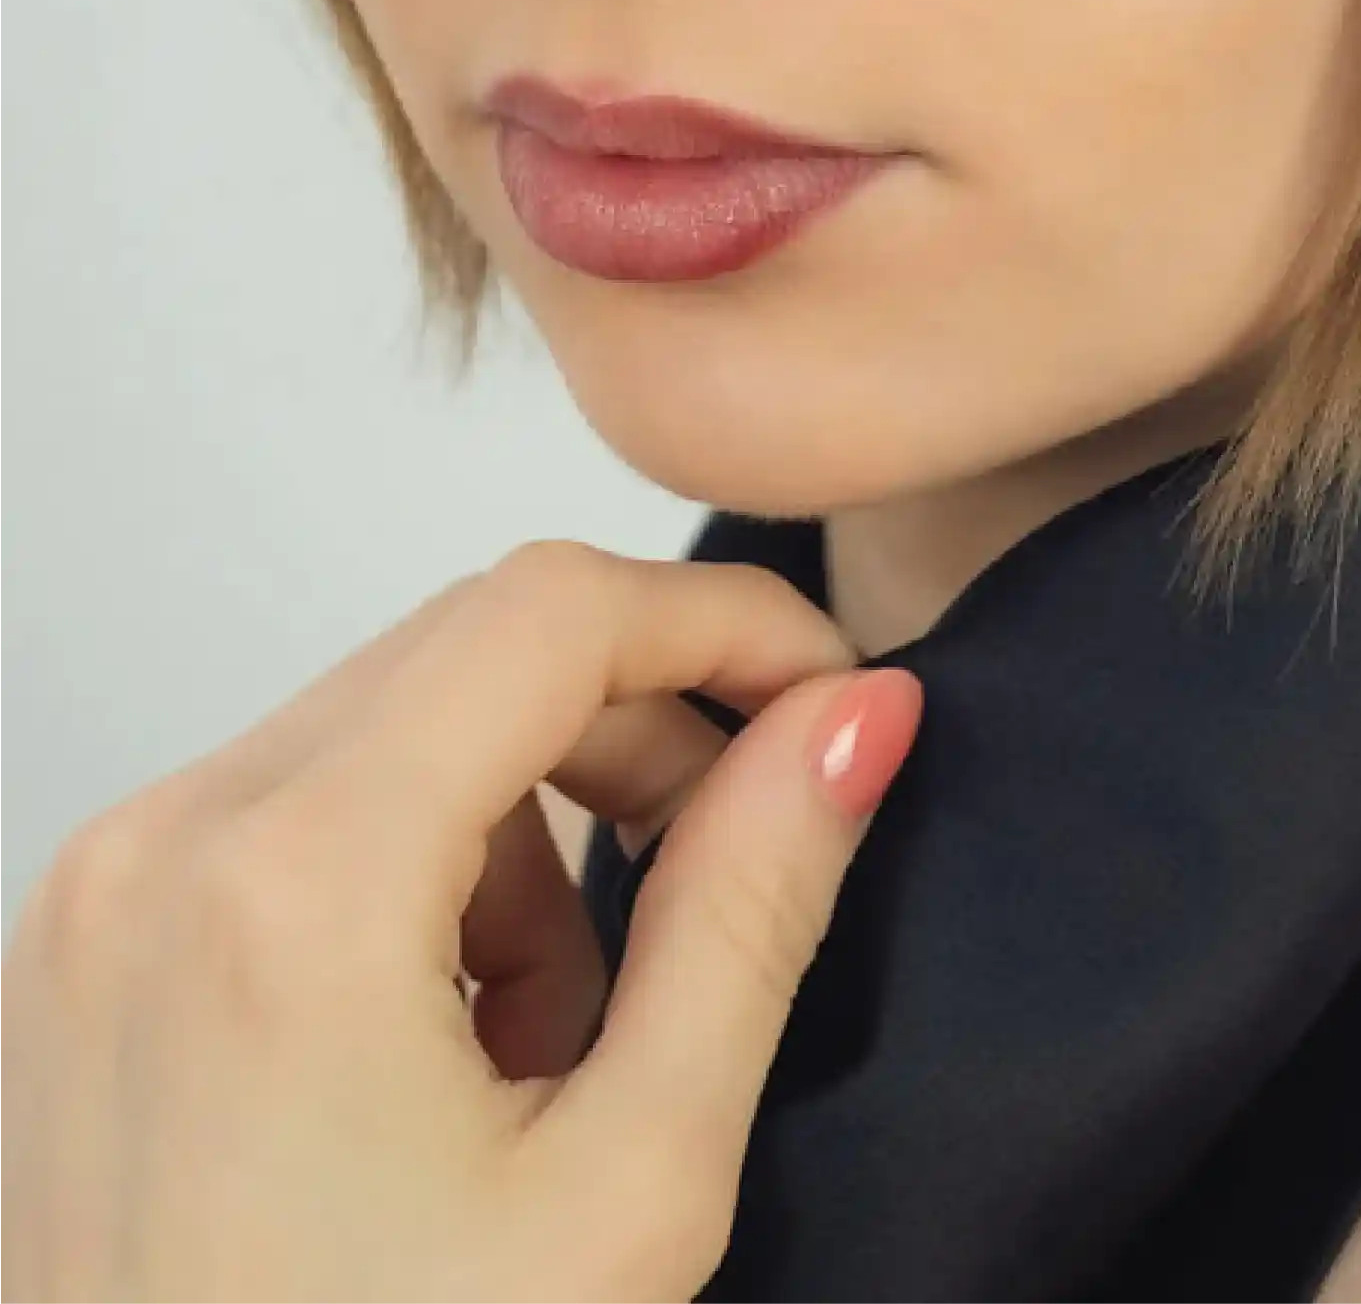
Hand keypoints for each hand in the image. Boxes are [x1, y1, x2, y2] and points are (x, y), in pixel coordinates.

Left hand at [0, 538, 924, 1300]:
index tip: (831, 695)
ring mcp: (95, 895)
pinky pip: (282, 808)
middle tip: (725, 871)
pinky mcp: (73, 948)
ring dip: (514, 826)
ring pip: (380, 723)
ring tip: (548, 1045)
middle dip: (629, 732)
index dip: (725, 623)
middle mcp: (164, 846)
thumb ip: (750, 911)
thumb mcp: (629, 1180)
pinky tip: (436, 1058)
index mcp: (294, 885)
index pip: (552, 609)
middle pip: (465, 646)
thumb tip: (854, 719)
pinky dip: (400, 875)